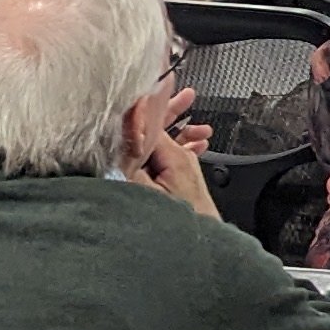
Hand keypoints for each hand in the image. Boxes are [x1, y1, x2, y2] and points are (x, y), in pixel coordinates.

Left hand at [123, 85, 217, 214]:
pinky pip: (163, 161)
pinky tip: (199, 145)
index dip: (150, 103)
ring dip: (181, 133)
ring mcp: (139, 181)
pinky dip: (181, 150)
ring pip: (157, 146)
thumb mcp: (178, 166)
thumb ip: (162, 136)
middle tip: (187, 97)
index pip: (134, 125)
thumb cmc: (187, 214)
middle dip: (168, 114)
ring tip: (203, 128)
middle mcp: (127, 173)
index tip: (163, 85)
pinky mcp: (152, 188)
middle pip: (145, 133)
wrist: (199, 244)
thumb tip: (150, 106)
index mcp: (126, 166)